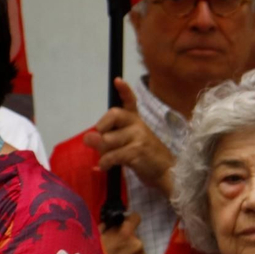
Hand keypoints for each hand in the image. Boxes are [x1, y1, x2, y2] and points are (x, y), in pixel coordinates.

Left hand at [83, 79, 176, 193]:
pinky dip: (104, 163)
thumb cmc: (145, 157)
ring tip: (105, 161)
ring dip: (101, 152)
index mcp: (136, 120)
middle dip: (101, 127)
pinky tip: (104, 168)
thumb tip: (88, 138)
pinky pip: (111, 155)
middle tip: (97, 139)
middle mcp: (138, 124)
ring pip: (108, 139)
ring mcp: (139, 137)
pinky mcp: (137, 151)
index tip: (117, 80)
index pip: (130, 101)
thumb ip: (108, 139)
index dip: (124, 91)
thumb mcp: (127, 144)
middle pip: (113, 114)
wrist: (166, 173)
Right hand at [101, 211, 148, 253]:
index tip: (125, 224)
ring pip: (138, 253)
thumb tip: (111, 224)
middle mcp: (137, 245)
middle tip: (114, 253)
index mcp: (124, 234)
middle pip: (135, 239)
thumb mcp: (92, 240)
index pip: (135, 218)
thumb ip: (104, 229)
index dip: (130, 220)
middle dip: (126, 242)